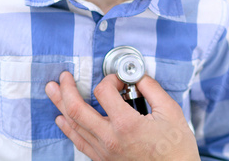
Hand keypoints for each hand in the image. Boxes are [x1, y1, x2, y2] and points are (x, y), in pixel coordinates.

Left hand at [45, 72, 199, 160]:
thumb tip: (138, 77)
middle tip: (63, 76)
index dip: (109, 79)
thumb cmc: (176, 148)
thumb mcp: (171, 111)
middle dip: (67, 89)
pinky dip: (67, 128)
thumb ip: (152, 89)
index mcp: (126, 124)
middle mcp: (110, 138)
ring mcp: (104, 152)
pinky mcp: (103, 160)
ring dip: (61, 104)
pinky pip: (79, 142)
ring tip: (52, 90)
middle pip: (77, 109)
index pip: (103, 92)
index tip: (119, 80)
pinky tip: (61, 118)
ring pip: (74, 125)